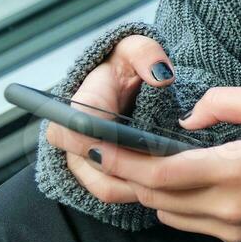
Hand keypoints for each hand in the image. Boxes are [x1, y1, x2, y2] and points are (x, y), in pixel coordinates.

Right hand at [45, 33, 174, 206]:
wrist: (120, 85)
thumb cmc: (126, 67)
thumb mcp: (135, 48)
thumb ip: (146, 53)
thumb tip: (160, 76)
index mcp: (81, 103)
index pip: (72, 128)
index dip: (97, 141)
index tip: (130, 143)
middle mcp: (72, 134)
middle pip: (90, 165)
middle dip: (127, 169)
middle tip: (162, 166)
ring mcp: (80, 158)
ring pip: (102, 186)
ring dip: (134, 186)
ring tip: (168, 178)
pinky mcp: (94, 174)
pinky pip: (112, 192)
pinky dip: (135, 192)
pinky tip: (161, 185)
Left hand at [83, 86, 240, 241]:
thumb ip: (224, 101)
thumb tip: (187, 117)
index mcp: (236, 170)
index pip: (161, 173)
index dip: (122, 161)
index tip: (95, 145)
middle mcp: (230, 207)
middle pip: (155, 197)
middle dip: (123, 175)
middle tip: (98, 152)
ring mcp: (234, 230)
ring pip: (168, 214)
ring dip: (148, 190)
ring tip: (135, 163)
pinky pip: (191, 224)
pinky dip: (174, 204)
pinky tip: (176, 183)